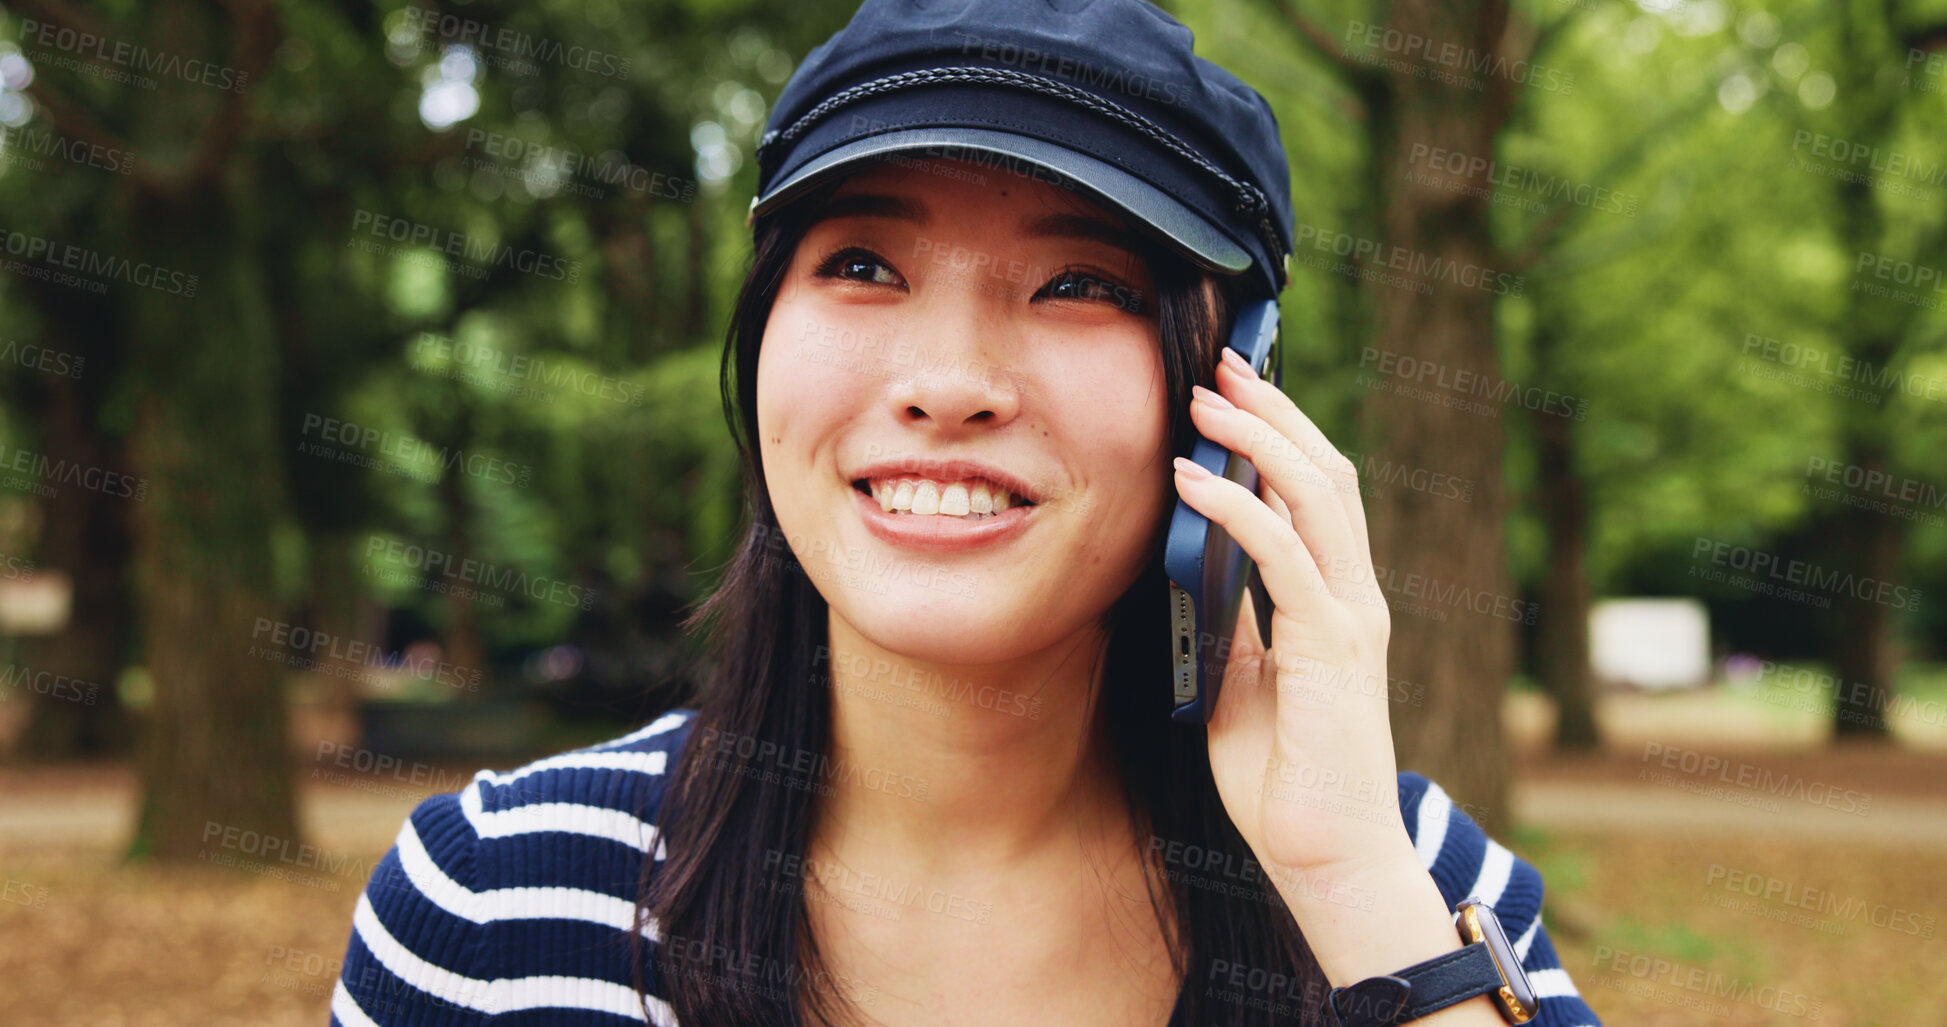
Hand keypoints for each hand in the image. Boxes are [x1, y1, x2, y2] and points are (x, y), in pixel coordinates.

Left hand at [1172, 349, 1407, 879]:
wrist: (1327, 859)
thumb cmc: (1286, 782)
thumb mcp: (1244, 684)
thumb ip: (1235, 624)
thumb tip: (1197, 568)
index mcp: (1336, 604)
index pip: (1317, 495)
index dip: (1280, 435)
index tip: (1230, 391)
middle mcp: (1354, 598)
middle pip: (1324, 474)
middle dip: (1273, 411)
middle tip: (1220, 363)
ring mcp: (1350, 620)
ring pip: (1316, 497)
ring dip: (1259, 439)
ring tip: (1207, 398)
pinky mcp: (1333, 650)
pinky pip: (1283, 558)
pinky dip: (1238, 510)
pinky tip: (1193, 481)